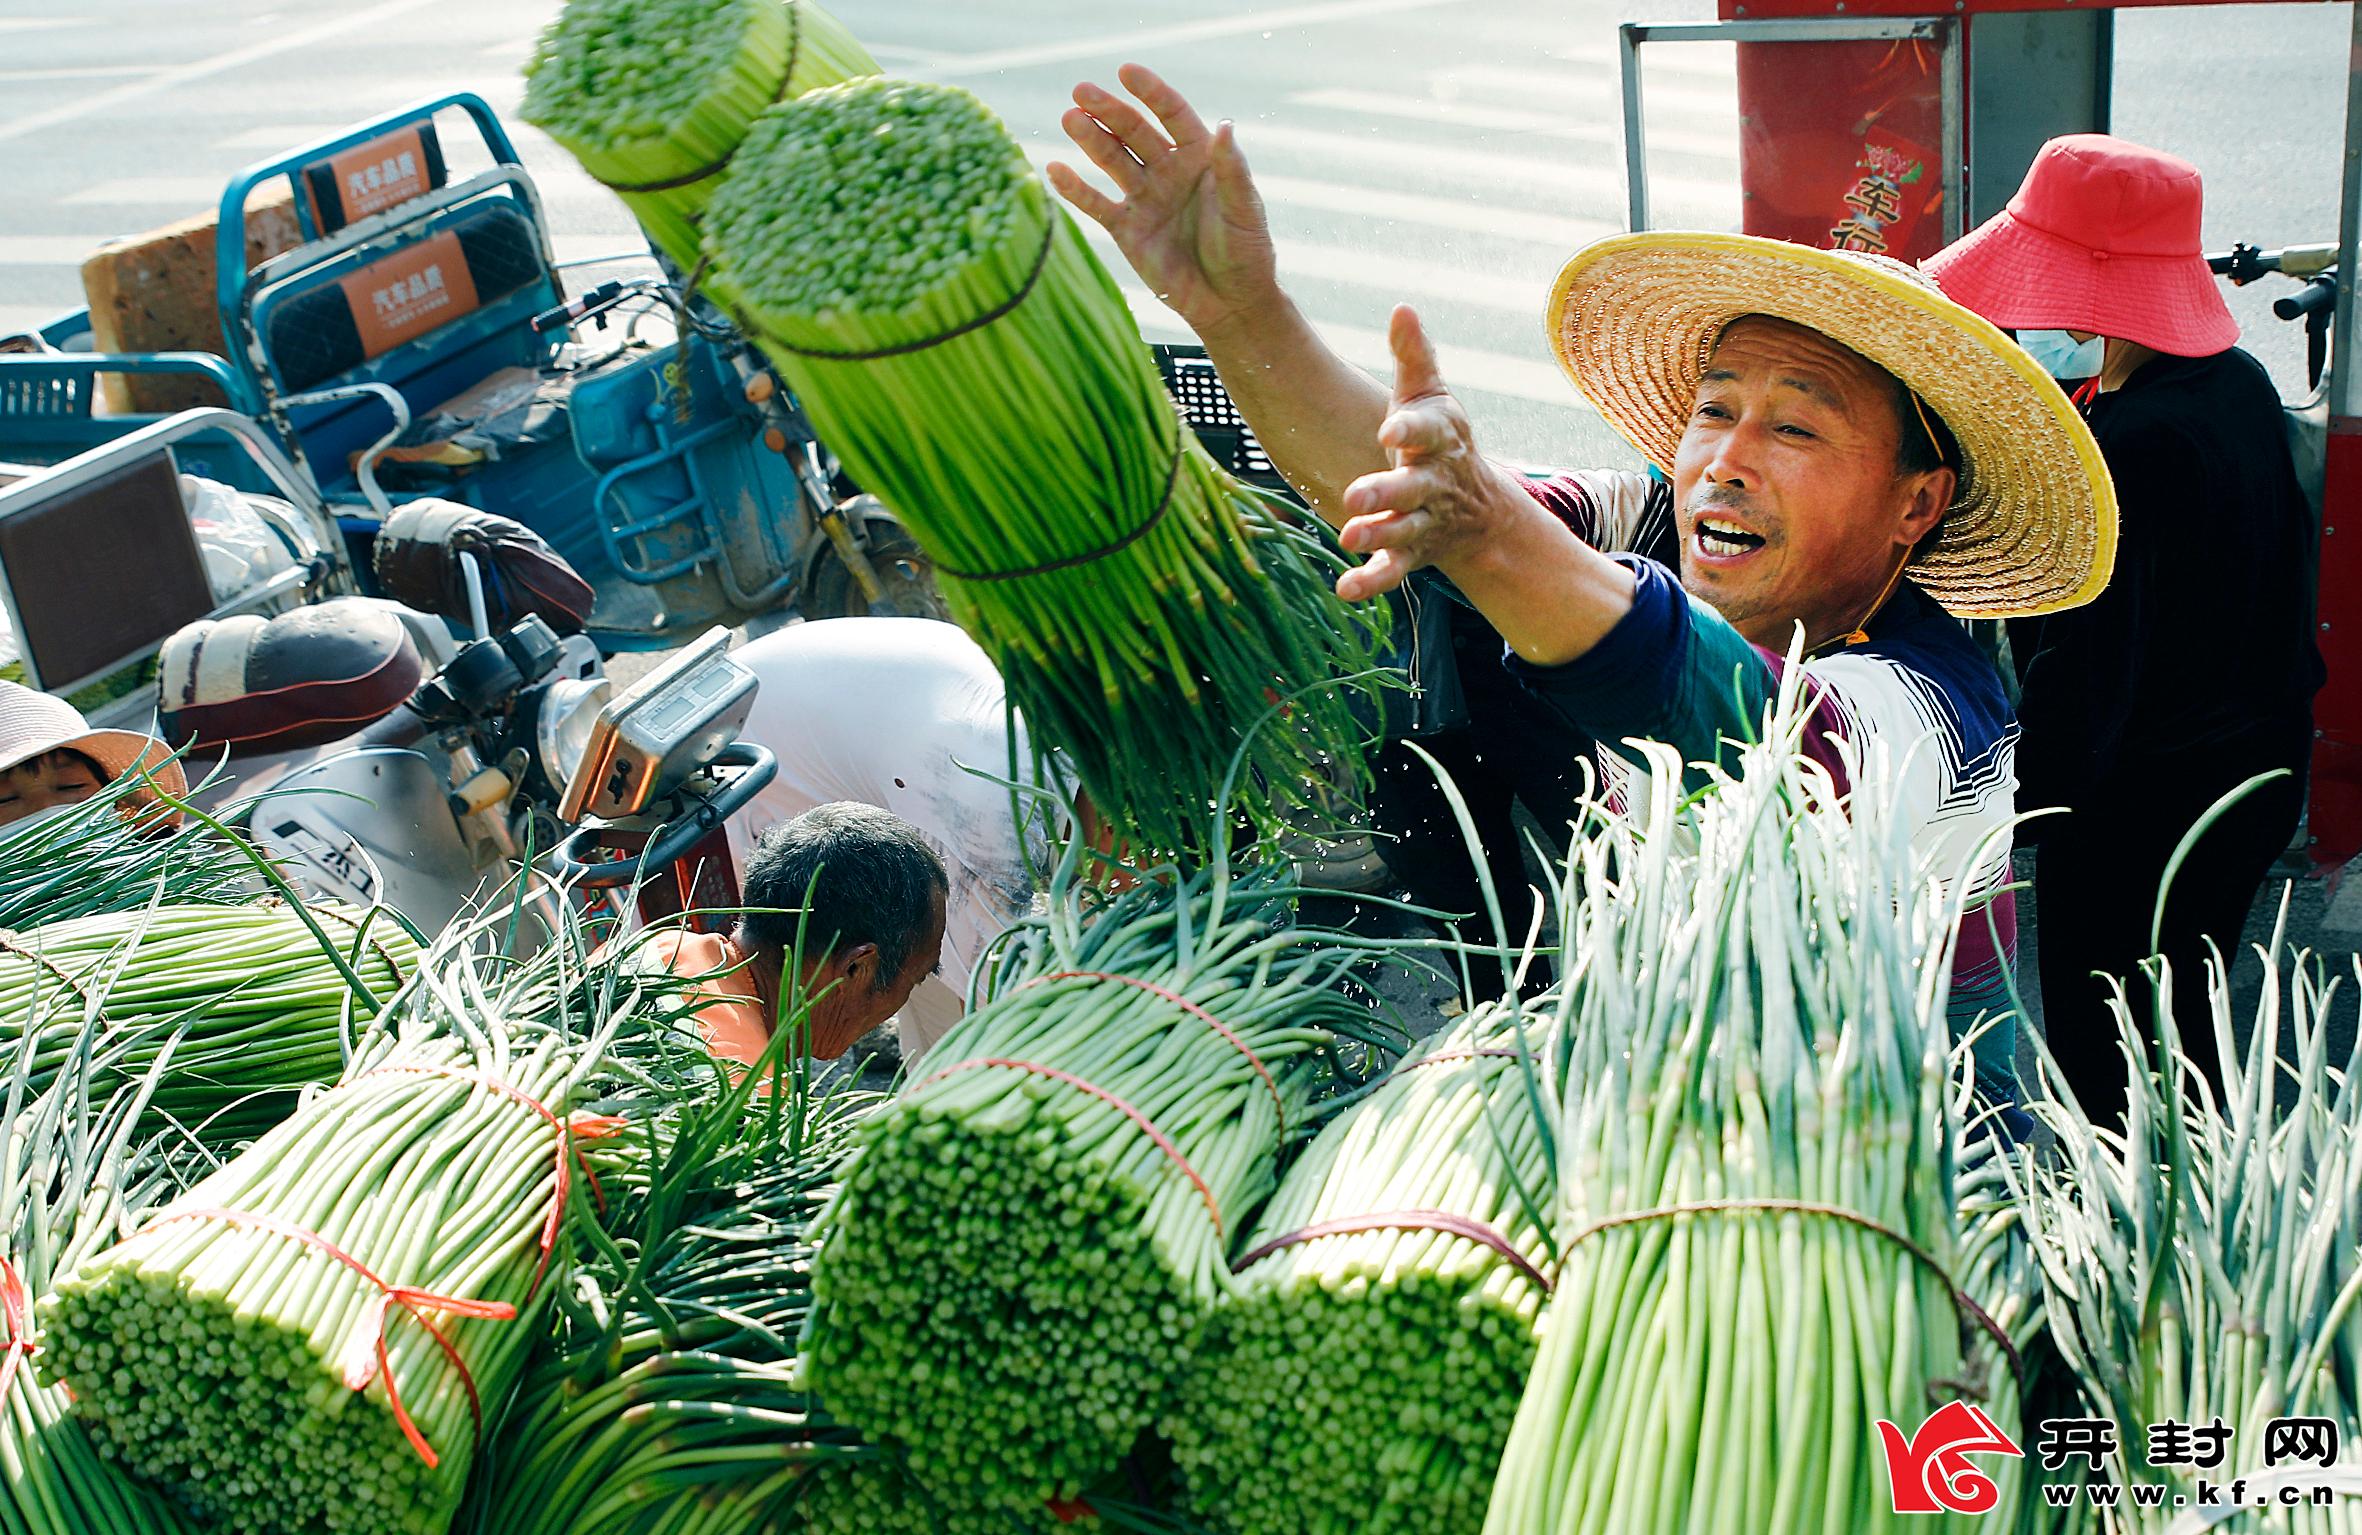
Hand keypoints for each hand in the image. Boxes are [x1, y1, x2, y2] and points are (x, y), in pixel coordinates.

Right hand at [1047, 63, 1279, 340]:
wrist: (1228, 303)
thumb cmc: (1246, 253)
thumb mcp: (1244, 209)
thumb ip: (1232, 170)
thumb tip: (1224, 125)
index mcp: (1200, 156)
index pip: (1171, 114)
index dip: (1150, 92)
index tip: (1126, 72)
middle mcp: (1169, 170)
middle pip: (1134, 131)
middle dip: (1109, 111)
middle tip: (1082, 91)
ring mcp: (1145, 197)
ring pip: (1112, 160)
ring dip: (1090, 139)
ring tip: (1069, 118)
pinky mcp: (1126, 229)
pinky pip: (1096, 204)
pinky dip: (1075, 188)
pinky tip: (1056, 169)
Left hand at [1335, 307, 1524, 601]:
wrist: (1476, 508)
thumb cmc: (1439, 440)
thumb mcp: (1431, 396)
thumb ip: (1414, 357)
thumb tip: (1402, 307)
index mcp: (1438, 439)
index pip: (1427, 431)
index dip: (1410, 430)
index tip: (1389, 428)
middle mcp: (1433, 482)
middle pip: (1412, 487)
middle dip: (1386, 492)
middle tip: (1355, 495)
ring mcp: (1422, 521)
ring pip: (1403, 531)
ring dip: (1378, 535)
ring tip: (1347, 537)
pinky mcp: (1410, 554)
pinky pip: (1392, 572)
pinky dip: (1371, 582)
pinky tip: (1345, 588)